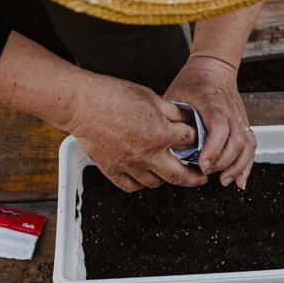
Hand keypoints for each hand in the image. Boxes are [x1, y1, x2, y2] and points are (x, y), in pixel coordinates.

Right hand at [61, 72, 207, 191]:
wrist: (82, 104)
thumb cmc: (112, 96)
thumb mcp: (150, 97)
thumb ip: (171, 111)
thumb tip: (185, 118)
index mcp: (160, 133)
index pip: (189, 141)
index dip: (196, 138)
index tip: (197, 140)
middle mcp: (147, 153)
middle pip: (179, 175)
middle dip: (195, 178)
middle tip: (201, 178)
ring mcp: (130, 164)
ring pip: (155, 183)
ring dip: (166, 179)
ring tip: (169, 172)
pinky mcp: (112, 169)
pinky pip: (131, 186)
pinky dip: (140, 184)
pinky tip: (144, 176)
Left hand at [164, 54, 256, 187]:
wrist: (215, 67)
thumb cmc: (194, 80)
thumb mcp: (177, 95)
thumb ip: (173, 119)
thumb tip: (164, 145)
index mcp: (214, 103)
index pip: (220, 128)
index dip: (214, 149)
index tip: (203, 164)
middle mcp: (232, 111)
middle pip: (236, 141)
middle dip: (223, 163)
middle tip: (206, 173)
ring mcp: (240, 118)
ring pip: (247, 146)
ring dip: (237, 167)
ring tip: (224, 181)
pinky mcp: (244, 124)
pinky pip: (251, 146)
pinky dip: (247, 165)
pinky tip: (240, 180)